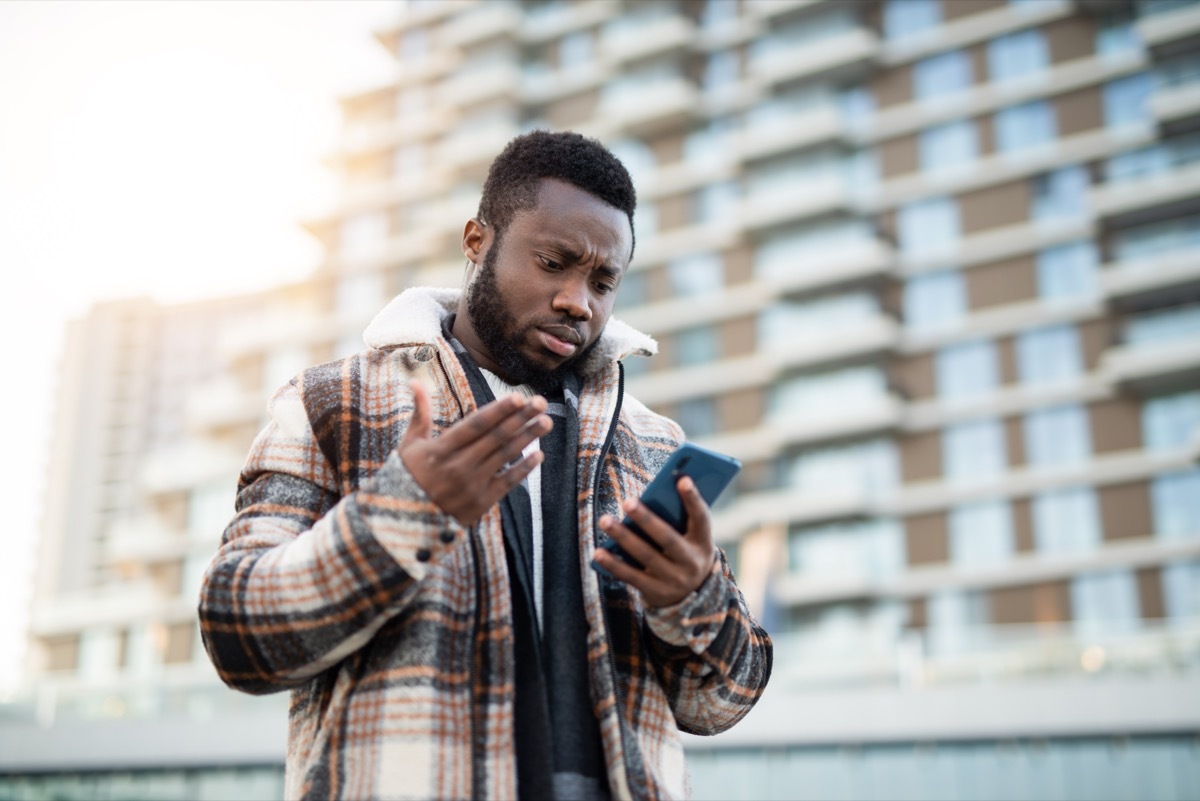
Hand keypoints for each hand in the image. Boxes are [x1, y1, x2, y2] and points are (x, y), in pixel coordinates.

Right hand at [399, 379, 551, 525]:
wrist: (406, 521)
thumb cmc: (409, 475)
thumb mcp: (410, 444)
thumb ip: (420, 413)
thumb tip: (416, 380)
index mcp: (442, 449)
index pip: (476, 425)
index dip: (499, 410)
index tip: (518, 398)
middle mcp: (459, 465)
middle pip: (496, 437)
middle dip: (520, 418)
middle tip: (541, 402)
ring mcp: (472, 485)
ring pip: (505, 456)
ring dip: (528, 437)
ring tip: (546, 421)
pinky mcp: (481, 502)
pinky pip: (507, 482)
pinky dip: (524, 468)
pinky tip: (539, 454)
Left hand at [594, 477, 717, 607]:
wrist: (692, 597)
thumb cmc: (685, 553)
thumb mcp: (692, 539)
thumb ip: (678, 519)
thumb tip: (649, 497)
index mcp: (703, 543)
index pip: (702, 518)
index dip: (693, 499)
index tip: (682, 479)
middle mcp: (691, 563)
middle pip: (667, 538)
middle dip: (646, 519)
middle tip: (627, 501)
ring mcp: (674, 580)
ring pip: (645, 556)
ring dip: (623, 537)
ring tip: (605, 520)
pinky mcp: (656, 592)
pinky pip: (631, 576)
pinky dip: (613, 564)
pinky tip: (598, 552)